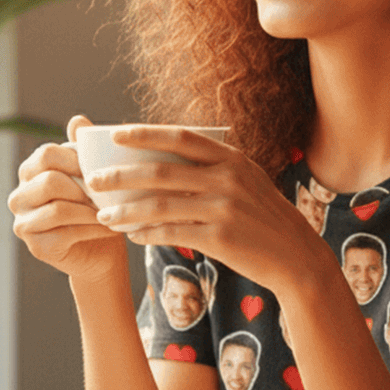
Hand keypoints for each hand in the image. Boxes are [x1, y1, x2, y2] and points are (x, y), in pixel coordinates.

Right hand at [8, 117, 124, 280]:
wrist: (102, 248)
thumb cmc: (96, 206)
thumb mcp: (91, 174)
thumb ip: (83, 148)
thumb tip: (78, 120)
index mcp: (29, 172)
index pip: (46, 154)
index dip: (77, 159)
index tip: (102, 168)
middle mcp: (19, 196)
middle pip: (50, 181)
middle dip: (84, 188)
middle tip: (107, 194)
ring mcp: (23, 223)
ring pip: (59, 209)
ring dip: (91, 210)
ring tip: (111, 210)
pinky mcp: (36, 247)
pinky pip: (67, 233)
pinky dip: (93, 229)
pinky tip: (109, 227)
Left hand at [86, 125, 327, 295]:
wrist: (295, 256)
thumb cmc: (264, 218)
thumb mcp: (247, 182)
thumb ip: (214, 169)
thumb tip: (166, 162)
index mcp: (232, 159)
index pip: (181, 138)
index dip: (146, 133)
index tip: (117, 134)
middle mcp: (227, 179)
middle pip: (161, 171)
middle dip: (121, 175)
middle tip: (94, 180)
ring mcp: (224, 208)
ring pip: (160, 204)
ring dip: (126, 210)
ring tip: (104, 216)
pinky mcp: (219, 237)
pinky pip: (171, 233)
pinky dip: (147, 233)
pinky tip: (133, 235)